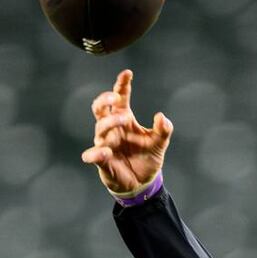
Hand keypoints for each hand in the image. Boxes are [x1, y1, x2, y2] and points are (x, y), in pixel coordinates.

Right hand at [81, 69, 173, 193]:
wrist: (142, 183)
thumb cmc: (146, 158)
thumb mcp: (159, 144)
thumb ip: (163, 130)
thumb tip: (161, 117)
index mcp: (124, 120)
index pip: (120, 99)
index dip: (121, 85)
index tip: (127, 73)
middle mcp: (112, 130)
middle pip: (100, 109)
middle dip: (105, 100)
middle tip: (117, 98)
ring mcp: (105, 144)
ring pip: (100, 128)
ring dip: (110, 122)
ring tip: (125, 119)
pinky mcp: (102, 162)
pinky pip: (93, 155)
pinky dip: (96, 153)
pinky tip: (105, 152)